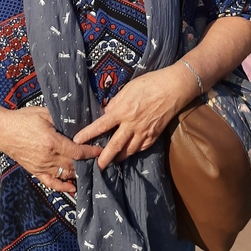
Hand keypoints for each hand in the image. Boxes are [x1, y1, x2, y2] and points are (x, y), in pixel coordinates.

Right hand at [0, 106, 99, 192]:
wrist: (2, 130)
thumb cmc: (23, 119)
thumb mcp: (44, 113)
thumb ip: (61, 119)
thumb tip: (77, 121)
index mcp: (52, 142)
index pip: (77, 151)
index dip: (91, 152)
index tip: (101, 151)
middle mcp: (48, 157)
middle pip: (73, 164)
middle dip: (87, 162)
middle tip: (100, 159)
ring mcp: (41, 166)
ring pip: (64, 173)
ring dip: (78, 173)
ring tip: (90, 170)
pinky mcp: (35, 171)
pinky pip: (51, 182)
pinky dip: (62, 186)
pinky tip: (72, 187)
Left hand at [73, 65, 191, 169]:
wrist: (174, 88)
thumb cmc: (150, 83)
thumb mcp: (129, 88)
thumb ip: (116, 102)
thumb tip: (107, 112)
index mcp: (122, 111)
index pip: (101, 125)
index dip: (88, 134)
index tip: (77, 141)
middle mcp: (131, 125)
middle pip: (114, 146)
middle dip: (104, 159)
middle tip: (96, 167)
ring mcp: (144, 132)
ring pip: (129, 150)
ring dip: (119, 158)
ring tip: (112, 161)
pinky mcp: (154, 135)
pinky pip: (141, 147)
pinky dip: (134, 151)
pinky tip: (130, 151)